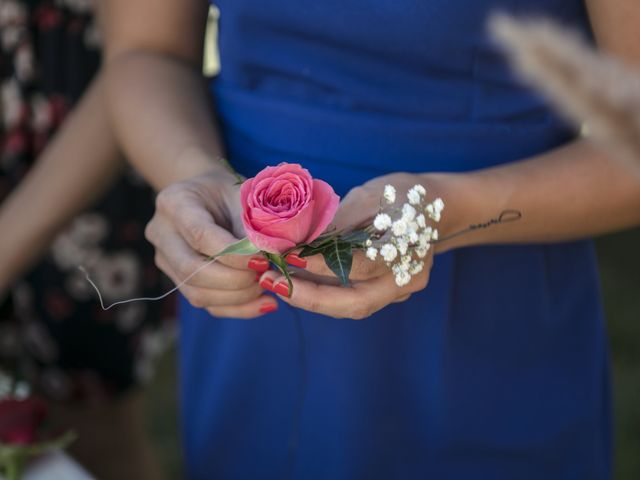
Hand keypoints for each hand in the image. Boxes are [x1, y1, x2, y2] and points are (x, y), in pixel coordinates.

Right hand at [145, 170, 277, 317]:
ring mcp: (165, 260)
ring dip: (238, 296)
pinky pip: (206, 304)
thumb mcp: (242, 194)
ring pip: (197, 293)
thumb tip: (273, 257)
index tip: (263, 260)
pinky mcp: (177, 280)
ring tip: (267, 285)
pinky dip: (238, 308)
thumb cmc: (229, 191)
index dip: (233, 254)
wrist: (207, 195)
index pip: (200, 235)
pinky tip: (264, 303)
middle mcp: (161, 233)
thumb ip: (253, 223)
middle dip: (235, 280)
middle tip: (266, 275)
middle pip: (191, 270)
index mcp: (174, 203)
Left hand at [260, 173, 435, 318]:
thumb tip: (295, 240)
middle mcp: (407, 278)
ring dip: (311, 298)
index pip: (360, 265)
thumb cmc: (401, 194)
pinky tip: (297, 281)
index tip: (288, 256)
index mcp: (408, 246)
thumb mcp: (369, 196)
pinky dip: (325, 294)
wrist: (438, 207)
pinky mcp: (391, 294)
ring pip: (352, 307)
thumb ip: (338, 223)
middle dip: (309, 297)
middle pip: (356, 303)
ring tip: (275, 281)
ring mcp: (402, 290)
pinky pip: (354, 300)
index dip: (322, 265)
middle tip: (271, 282)